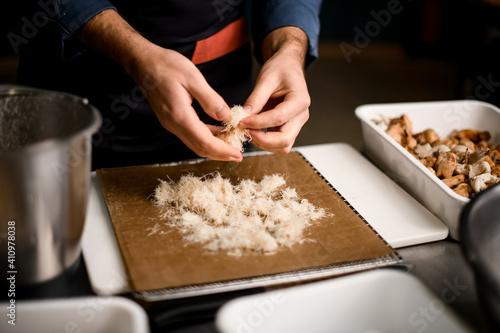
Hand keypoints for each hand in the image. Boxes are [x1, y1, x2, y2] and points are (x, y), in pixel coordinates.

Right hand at [77, 9, 242, 161]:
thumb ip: (210, 99)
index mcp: (180, 116)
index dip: (223, 151)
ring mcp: (171, 123)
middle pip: (200, 148)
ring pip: (195, 143)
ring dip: (213, 148)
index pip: (204, 142)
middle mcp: (174, 124)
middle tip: (238, 156)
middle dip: (220, 154)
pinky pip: (190, 134)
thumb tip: (226, 116)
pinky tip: (217, 133)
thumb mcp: (192, 78)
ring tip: (231, 147)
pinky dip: (205, 137)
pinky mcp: (171, 119)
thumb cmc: (166, 65)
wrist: (143, 62)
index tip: (238, 155)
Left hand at [240, 27, 309, 154]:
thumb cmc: (281, 69)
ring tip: (248, 131)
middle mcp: (301, 115)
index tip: (241, 122)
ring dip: (264, 144)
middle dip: (262, 140)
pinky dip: (265, 142)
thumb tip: (244, 115)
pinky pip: (279, 143)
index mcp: (300, 100)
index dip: (258, 123)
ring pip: (283, 146)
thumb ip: (256, 97)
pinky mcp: (289, 127)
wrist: (289, 67)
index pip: (278, 118)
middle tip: (245, 131)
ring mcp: (296, 124)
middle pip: (285, 140)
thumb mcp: (267, 78)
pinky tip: (253, 131)